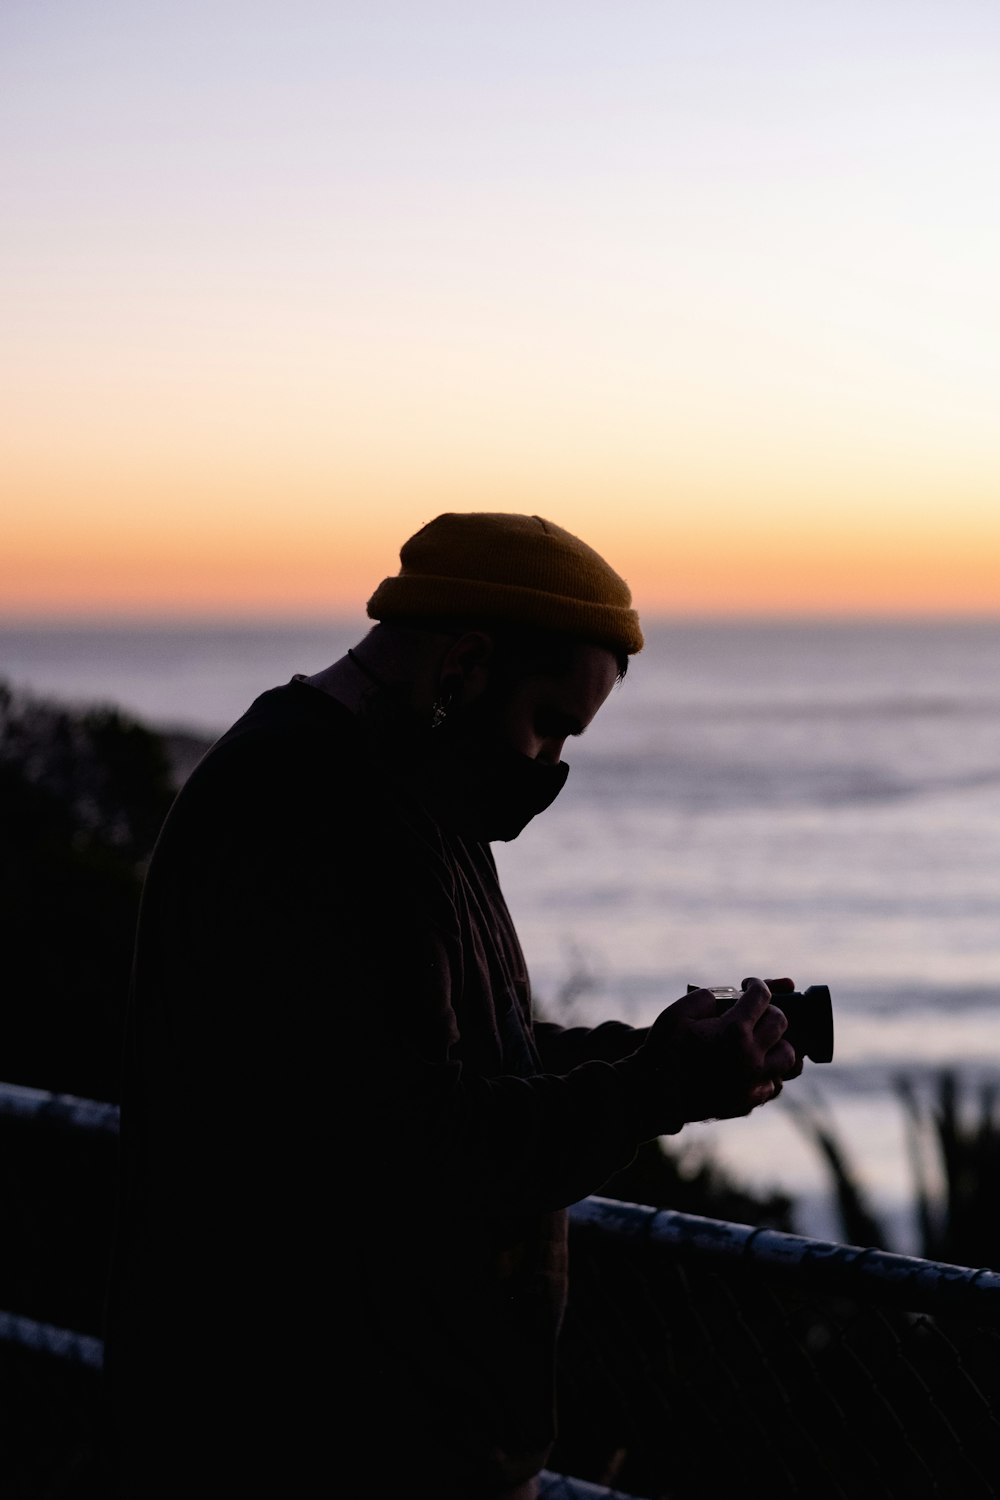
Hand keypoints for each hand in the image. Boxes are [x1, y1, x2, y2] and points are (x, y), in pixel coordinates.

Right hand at [625, 976, 800, 1137]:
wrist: (654, 1095)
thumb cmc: (663, 1051)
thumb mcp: (677, 1013)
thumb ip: (706, 997)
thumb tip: (727, 998)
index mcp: (734, 1030)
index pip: (761, 996)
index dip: (757, 985)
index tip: (749, 985)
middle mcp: (751, 1056)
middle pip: (780, 1022)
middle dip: (769, 1009)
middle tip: (755, 1010)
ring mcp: (753, 1082)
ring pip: (788, 1057)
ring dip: (778, 1042)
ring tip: (762, 1039)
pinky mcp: (749, 1101)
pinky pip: (774, 1084)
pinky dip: (769, 1072)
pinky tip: (753, 1066)